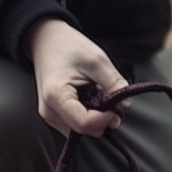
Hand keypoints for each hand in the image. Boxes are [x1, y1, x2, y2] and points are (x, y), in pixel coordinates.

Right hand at [28, 18, 127, 136]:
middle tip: (106, 97)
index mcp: (56, 96)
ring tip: (95, 95)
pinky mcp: (53, 116)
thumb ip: (113, 83)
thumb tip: (125, 106)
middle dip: (101, 119)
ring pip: (81, 131)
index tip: (116, 108)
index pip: (85, 124)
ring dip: (95, 118)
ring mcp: (49, 115)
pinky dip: (87, 116)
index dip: (106, 120)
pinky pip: (75, 125)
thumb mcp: (96, 60)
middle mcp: (49, 111)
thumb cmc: (68, 46)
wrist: (46, 40)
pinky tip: (88, 99)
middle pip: (84, 131)